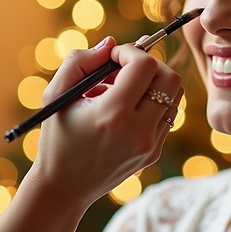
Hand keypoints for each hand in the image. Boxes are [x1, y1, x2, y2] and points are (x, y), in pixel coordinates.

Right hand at [24, 36, 181, 211]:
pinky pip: (167, 114)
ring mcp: (150, 145)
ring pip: (174, 96)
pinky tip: (125, 110)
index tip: (112, 57)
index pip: (144, 66)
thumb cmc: (56, 138)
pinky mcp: (154, 152)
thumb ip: (80, 61)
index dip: (130, 51)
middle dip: (149, 64)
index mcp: (113, 114)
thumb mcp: (56, 95)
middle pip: (169, 78)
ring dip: (153, 83)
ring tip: (123, 89)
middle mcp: (138, 131)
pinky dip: (151, 103)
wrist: (64, 188)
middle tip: (124, 68)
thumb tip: (111, 44)